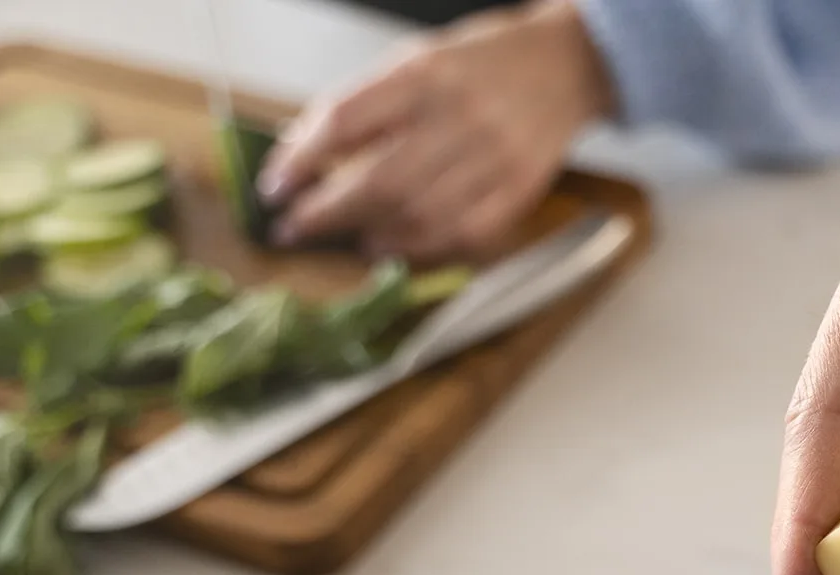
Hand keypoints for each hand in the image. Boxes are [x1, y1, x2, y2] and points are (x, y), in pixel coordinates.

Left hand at [259, 0, 611, 261]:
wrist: (565, 65)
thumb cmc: (483, 62)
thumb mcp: (415, 60)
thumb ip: (364, 105)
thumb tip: (302, 151)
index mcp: (425, 73)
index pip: (346, 121)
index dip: (302, 161)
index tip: (274, 186)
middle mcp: (461, 116)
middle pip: (380, 181)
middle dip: (327, 212)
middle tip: (294, 228)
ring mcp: (495, 158)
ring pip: (420, 216)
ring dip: (372, 235)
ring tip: (347, 238)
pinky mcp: (520, 190)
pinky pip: (463, 235)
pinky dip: (422, 249)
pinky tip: (396, 248)